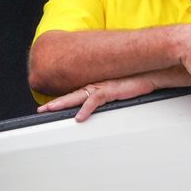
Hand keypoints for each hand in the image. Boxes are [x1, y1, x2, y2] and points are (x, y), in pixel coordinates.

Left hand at [38, 75, 157, 122]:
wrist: (149, 73)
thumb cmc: (136, 82)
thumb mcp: (119, 92)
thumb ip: (109, 97)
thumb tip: (102, 105)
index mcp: (97, 86)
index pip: (75, 94)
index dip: (61, 100)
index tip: (49, 106)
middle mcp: (96, 85)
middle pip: (71, 95)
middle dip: (55, 102)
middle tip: (41, 109)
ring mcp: (101, 87)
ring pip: (77, 96)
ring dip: (62, 103)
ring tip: (49, 109)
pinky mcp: (110, 91)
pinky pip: (94, 101)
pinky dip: (85, 110)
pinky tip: (78, 118)